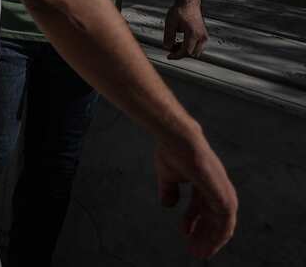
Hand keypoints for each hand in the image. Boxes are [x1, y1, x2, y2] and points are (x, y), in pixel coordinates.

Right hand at [154, 129, 236, 258]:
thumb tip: (167, 205)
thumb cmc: (172, 151)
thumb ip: (169, 190)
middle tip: (194, 250)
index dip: (194, 222)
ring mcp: (223, 192)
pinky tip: (207, 244)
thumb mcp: (168, 176)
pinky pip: (225, 223)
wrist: (178, 139)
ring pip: (222, 225)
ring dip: (211, 240)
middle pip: (214, 219)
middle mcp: (219, 189)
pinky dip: (217, 236)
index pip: (204, 208)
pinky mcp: (223, 196)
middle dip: (204, 235)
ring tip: (199, 253)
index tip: (184, 234)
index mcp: (206, 183)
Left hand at [164, 0, 207, 58]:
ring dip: (185, 51)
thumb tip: (167, 48)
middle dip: (180, 53)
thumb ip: (168, 36)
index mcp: (193, 33)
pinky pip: (198, 48)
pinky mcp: (204, 36)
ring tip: (174, 43)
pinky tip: (180, 42)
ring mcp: (205, 37)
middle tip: (170, 47)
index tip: (168, 56)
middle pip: (191, 53)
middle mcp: (202, 36)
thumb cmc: (179, 11)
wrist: (189, 3)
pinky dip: (189, 47)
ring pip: (196, 52)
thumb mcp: (170, 22)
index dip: (176, 56)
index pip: (186, 51)